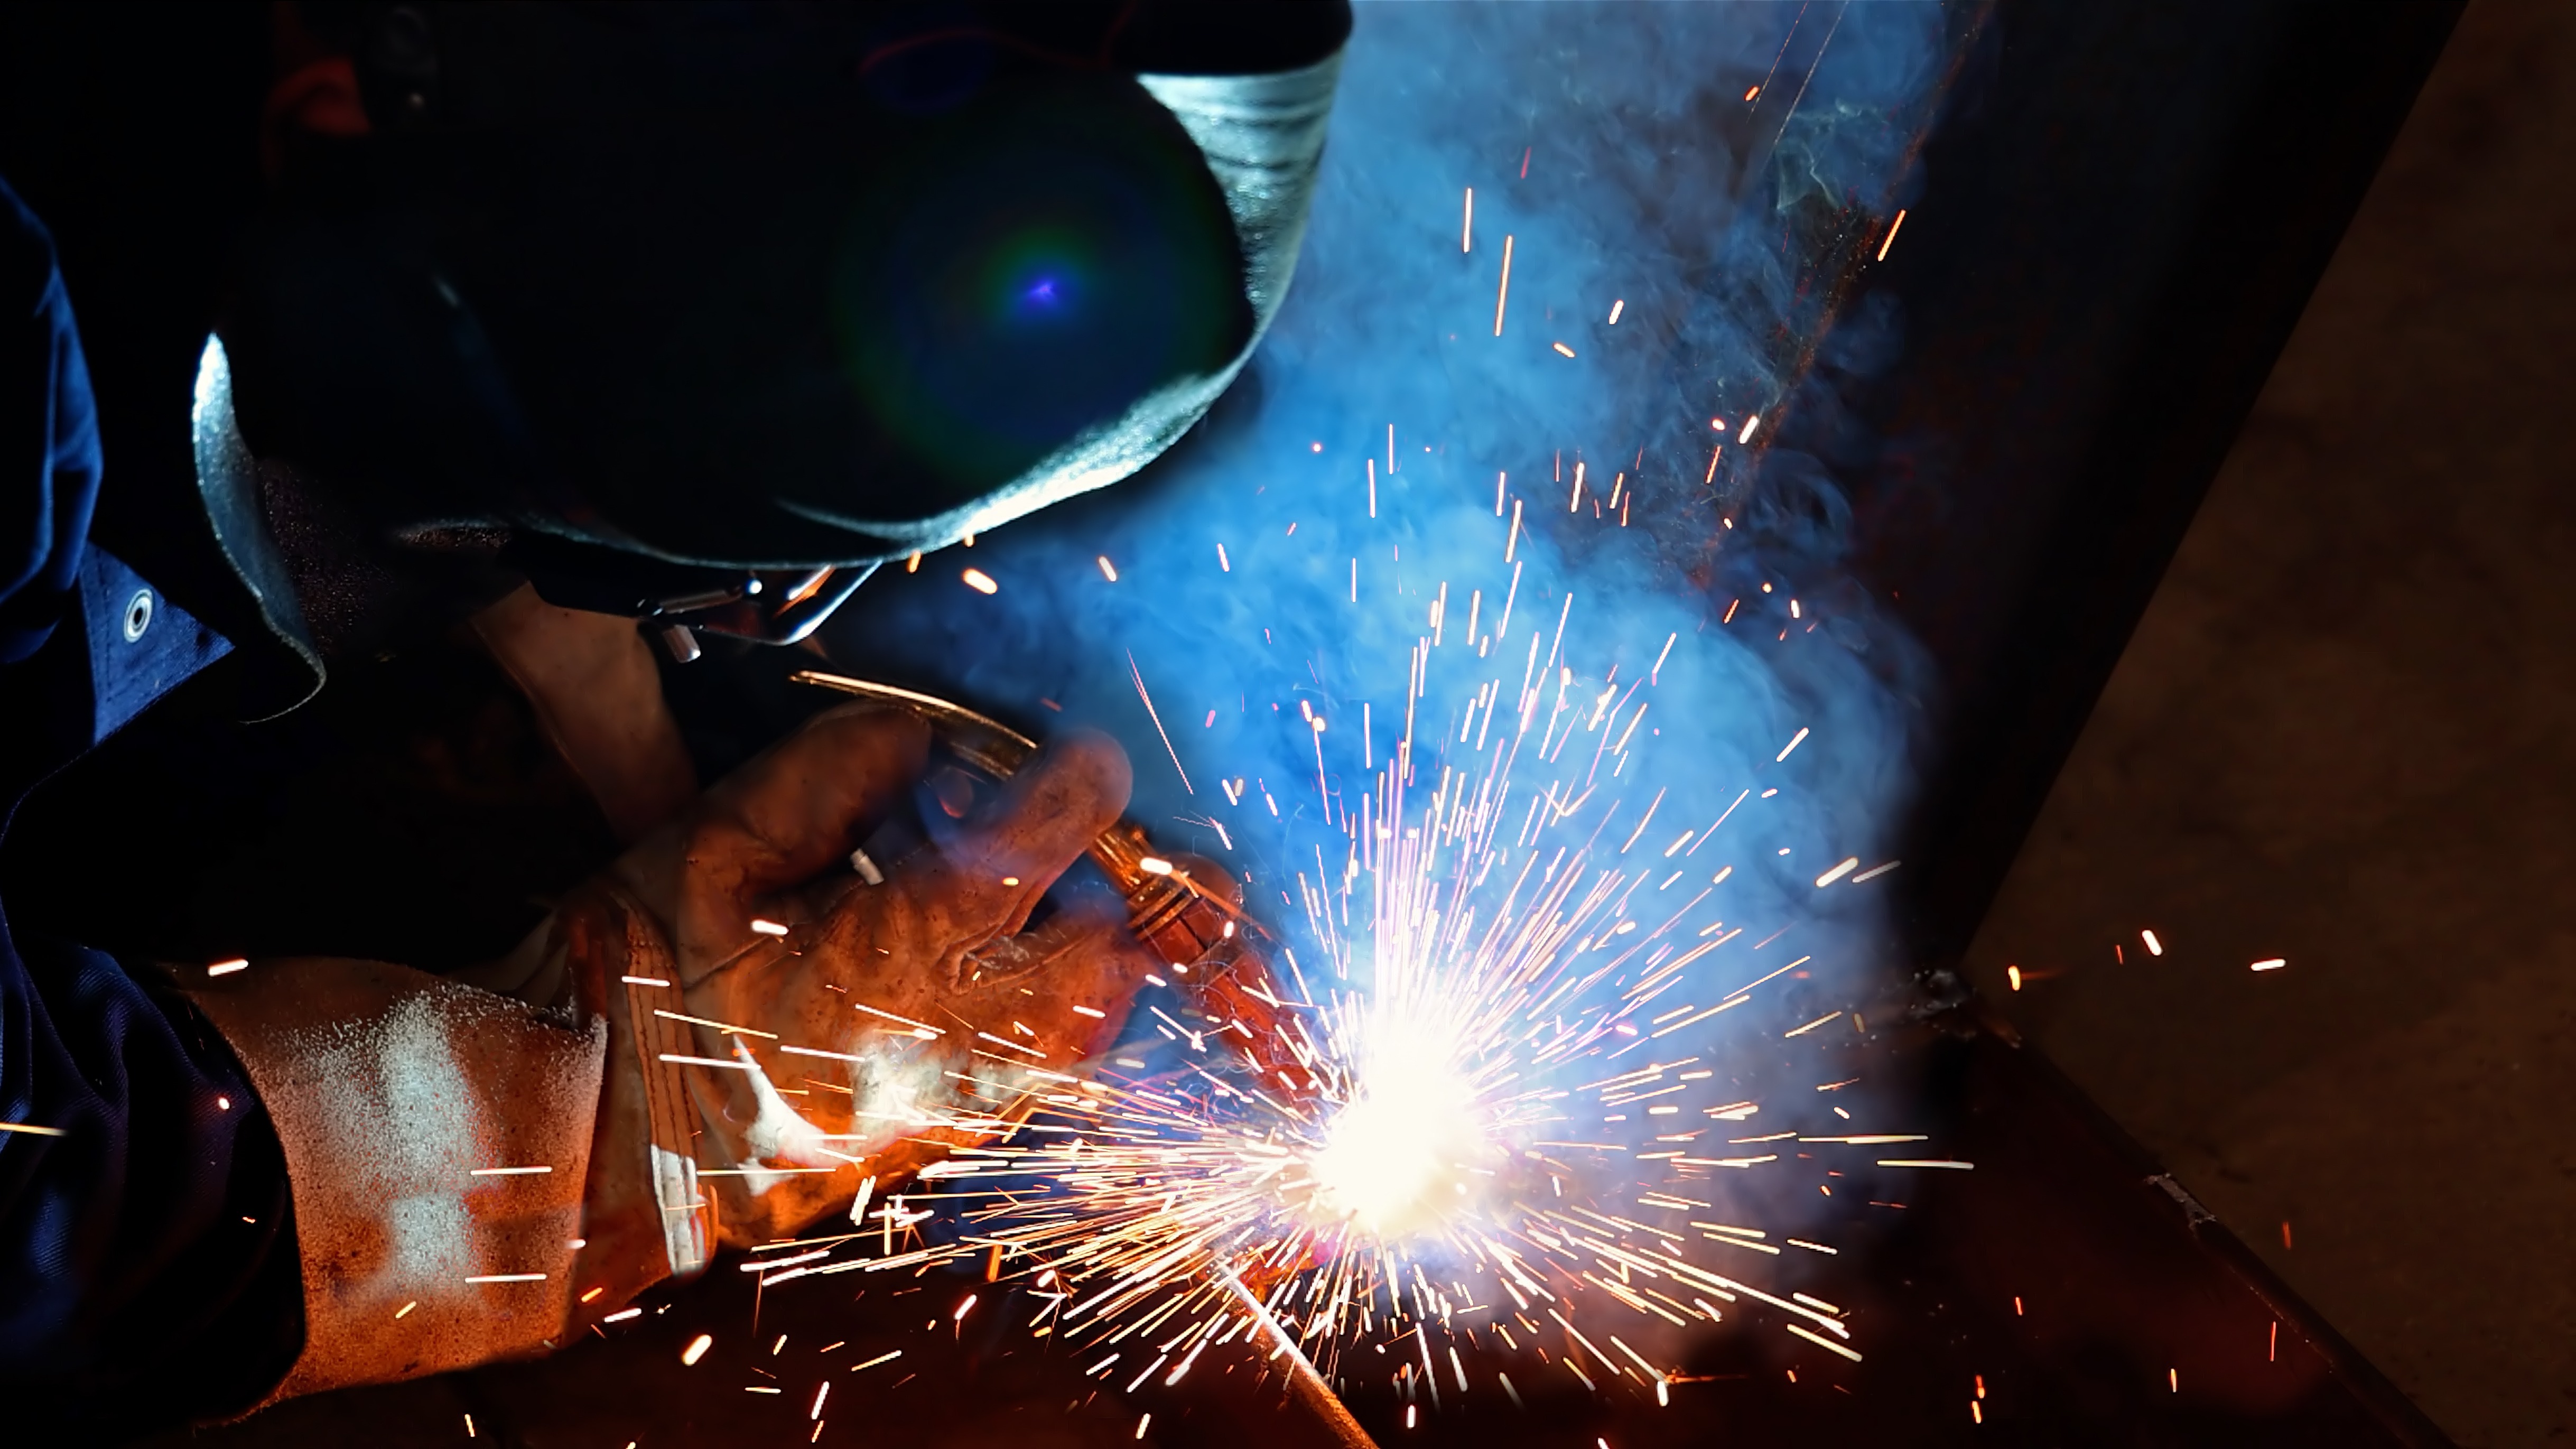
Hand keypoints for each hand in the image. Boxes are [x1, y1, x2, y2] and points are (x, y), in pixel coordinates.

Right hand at [566, 703, 1154, 1254]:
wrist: (587, 1134)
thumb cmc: (636, 983)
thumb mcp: (712, 844)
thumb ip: (831, 772)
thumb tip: (923, 737)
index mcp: (898, 954)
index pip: (1048, 841)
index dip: (1080, 778)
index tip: (1076, 750)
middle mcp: (957, 1042)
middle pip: (1115, 949)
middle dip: (1109, 879)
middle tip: (1062, 835)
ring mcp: (961, 1106)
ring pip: (1099, 1021)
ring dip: (1092, 950)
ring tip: (1039, 902)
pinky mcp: (948, 1141)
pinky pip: (1050, 1069)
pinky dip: (1053, 1009)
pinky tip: (996, 969)